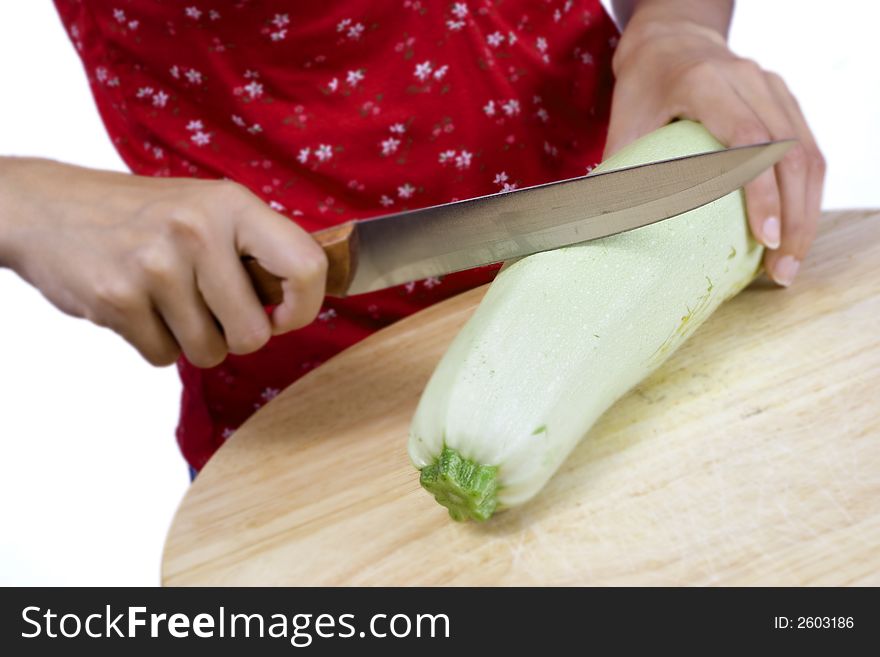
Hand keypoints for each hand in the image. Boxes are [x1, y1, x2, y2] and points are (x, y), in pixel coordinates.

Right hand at [0, 158, 326, 366]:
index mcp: (232, 205)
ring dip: (192, 340)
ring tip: (169, 300)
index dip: (304, 306)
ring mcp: (156, 267)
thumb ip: (257, 248)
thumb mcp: (209, 208)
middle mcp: (198, 232)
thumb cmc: (145, 216)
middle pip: (253, 335)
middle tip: (211, 308)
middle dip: (235, 336)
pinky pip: (163, 357)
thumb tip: (305, 298)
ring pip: (208, 354)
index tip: (284, 315)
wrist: (49, 209)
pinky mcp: (118, 300)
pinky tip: (139, 305)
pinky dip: (155, 343)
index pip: (305, 266)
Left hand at [605, 10, 825, 285]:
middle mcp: (748, 79)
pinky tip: (794, 230)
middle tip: (781, 271)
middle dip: (793, 218)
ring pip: (808, 154)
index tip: (765, 238)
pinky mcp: (786, 100)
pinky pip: (808, 150)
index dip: (761, 192)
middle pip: (789, 154)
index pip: (748, 140)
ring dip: (806, 213)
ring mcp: (774, 87)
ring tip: (790, 262)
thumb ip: (618, 173)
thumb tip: (597, 232)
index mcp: (706, 82)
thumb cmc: (642, 87)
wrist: (670, 40)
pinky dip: (806, 194)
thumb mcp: (624, 123)